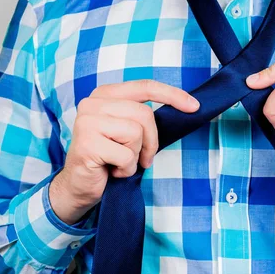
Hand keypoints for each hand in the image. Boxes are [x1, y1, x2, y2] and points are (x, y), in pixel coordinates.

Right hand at [49, 80, 199, 224]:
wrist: (80, 186)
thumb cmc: (108, 159)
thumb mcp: (127, 132)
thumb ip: (143, 118)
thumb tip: (184, 108)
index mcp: (104, 95)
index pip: (144, 87)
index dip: (172, 95)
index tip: (194, 106)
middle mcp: (92, 103)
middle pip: (144, 114)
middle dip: (151, 141)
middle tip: (143, 158)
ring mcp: (87, 122)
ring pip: (135, 133)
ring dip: (135, 156)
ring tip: (120, 163)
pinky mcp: (87, 144)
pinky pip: (126, 155)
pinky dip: (126, 169)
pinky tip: (112, 171)